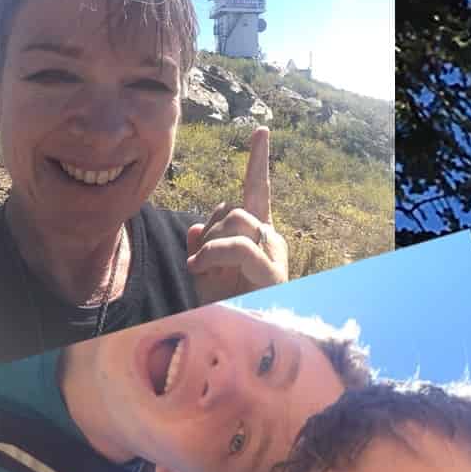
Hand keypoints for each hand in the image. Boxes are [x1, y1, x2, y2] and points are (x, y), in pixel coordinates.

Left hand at [186, 126, 288, 303]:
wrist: (243, 340)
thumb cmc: (223, 308)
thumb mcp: (203, 275)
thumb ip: (199, 247)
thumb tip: (196, 226)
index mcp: (257, 235)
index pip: (256, 191)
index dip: (258, 162)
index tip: (261, 131)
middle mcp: (270, 239)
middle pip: (233, 207)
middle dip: (207, 228)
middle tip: (197, 262)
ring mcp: (274, 255)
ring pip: (235, 220)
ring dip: (209, 244)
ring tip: (200, 270)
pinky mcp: (272, 272)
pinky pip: (239, 247)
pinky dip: (213, 254)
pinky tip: (199, 269)